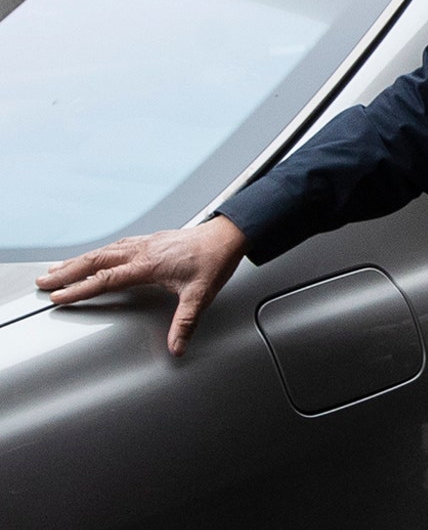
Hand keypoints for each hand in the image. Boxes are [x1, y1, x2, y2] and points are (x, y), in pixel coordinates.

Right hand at [36, 216, 247, 356]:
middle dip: (67, 272)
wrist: (227, 235)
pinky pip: (115, 245)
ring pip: (103, 251)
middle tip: (43, 281)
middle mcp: (142, 251)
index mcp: (148, 264)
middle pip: (95, 261)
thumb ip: (185, 323)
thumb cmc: (214, 260)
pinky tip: (92, 256)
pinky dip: (96, 253)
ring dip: (78, 261)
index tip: (59, 296)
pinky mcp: (150, 240)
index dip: (80, 289)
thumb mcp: (201, 295)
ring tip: (56, 269)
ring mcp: (145, 243)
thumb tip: (176, 347)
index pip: (106, 279)